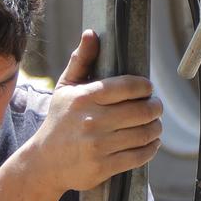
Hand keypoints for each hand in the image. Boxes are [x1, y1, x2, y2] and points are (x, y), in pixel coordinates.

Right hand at [15, 31, 162, 194]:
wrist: (44, 163)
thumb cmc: (59, 121)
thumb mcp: (65, 89)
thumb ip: (81, 61)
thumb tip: (91, 33)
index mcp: (84, 98)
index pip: (127, 86)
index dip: (144, 87)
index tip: (148, 89)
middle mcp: (91, 121)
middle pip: (142, 111)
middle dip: (155, 108)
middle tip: (155, 107)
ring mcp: (98, 146)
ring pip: (144, 134)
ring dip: (155, 128)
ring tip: (154, 125)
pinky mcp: (103, 167)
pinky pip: (139, 156)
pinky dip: (151, 148)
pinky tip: (150, 143)